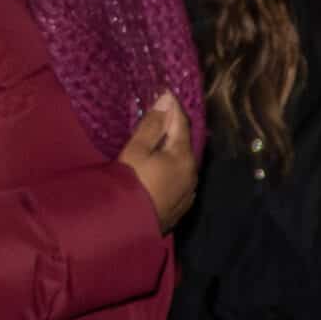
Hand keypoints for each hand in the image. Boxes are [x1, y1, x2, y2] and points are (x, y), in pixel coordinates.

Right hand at [119, 94, 195, 231]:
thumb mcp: (137, 150)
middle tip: (163, 115)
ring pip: (185, 163)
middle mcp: (192, 173)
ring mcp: (189, 191)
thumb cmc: (130, 182)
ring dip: (175, 151)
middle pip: (185, 144)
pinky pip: (181, 180)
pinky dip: (174, 169)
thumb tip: (166, 101)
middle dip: (175, 129)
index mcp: (183, 157)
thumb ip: (152, 125)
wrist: (127, 225)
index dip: (174, 108)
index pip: (182, 124)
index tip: (167, 94)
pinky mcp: (182, 206)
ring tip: (161, 141)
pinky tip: (163, 168)